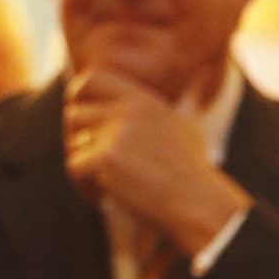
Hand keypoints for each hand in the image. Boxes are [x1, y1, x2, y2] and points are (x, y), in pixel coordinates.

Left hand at [64, 67, 249, 253]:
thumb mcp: (192, 125)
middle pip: (74, 114)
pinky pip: (75, 167)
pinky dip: (85, 186)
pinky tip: (104, 197)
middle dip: (78, 140)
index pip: (91, 79)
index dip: (78, 98)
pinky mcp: (108, 158)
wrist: (199, 204)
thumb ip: (189, 99)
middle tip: (94, 164)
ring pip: (73, 143)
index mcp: (142, 99)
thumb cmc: (195, 173)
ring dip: (83, 165)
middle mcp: (128, 110)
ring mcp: (117, 132)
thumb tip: (206, 73)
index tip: (83, 123)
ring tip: (103, 184)